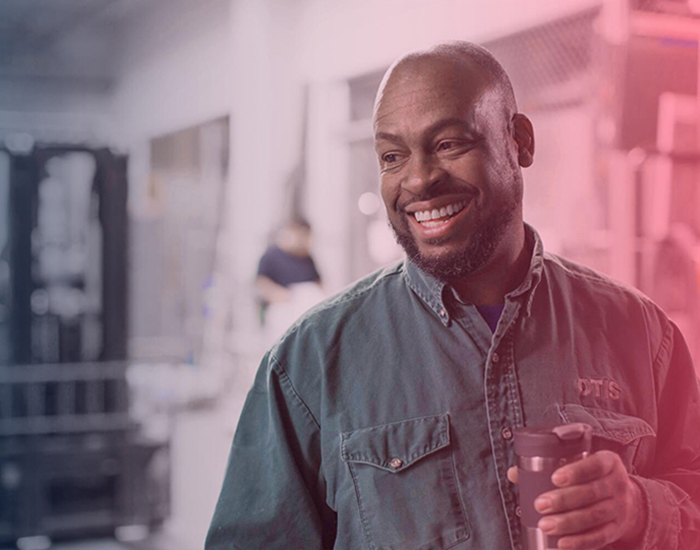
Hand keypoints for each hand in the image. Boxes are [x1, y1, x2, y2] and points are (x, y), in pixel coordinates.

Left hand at [507, 451, 645, 548]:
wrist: (627, 500)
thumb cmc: (591, 478)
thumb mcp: (580, 464)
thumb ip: (547, 465)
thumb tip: (514, 473)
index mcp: (608, 462)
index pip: (595, 465)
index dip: (576, 471)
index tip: (554, 478)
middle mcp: (617, 484)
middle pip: (593, 493)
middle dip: (564, 500)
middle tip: (540, 505)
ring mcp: (620, 508)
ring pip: (595, 516)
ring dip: (569, 523)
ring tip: (545, 526)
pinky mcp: (617, 529)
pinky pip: (600, 537)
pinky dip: (581, 542)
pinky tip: (562, 544)